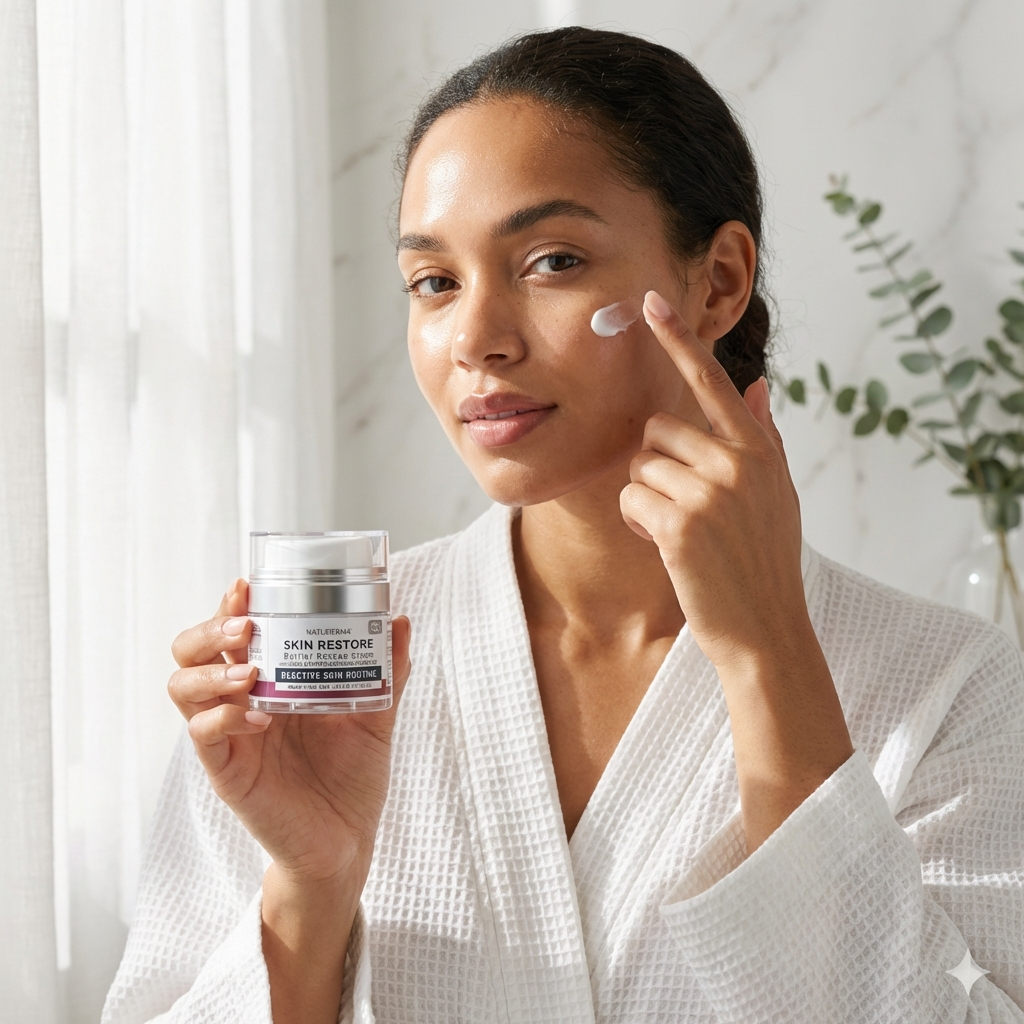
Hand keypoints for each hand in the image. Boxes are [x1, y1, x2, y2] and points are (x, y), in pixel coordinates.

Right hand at [168, 580, 411, 884]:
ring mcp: (229, 736)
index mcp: (270, 680)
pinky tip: (259, 720)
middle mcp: (240, 701)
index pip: (231, 631)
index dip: (231, 604)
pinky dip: (224, 720)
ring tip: (250, 672)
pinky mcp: (227, 771)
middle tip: (246, 625)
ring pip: (183, 687)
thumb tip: (400, 619)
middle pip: (191, 650)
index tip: (248, 584)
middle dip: (209, 628)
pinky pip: (204, 737)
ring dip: (210, 671)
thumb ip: (388, 670)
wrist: (348, 841)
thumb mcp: (376, 715)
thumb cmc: (352, 776)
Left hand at [619, 290, 804, 671]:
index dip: (679, 340)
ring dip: (645, 498)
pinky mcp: (681, 524)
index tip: (651, 302)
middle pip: (658, 428)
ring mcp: (710, 492)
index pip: (713, 381)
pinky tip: (665, 546)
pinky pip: (630, 498)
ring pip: (639, 465)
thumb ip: (764, 437)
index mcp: (759, 450)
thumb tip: (755, 385)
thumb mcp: (777, 494)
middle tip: (680, 505)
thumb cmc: (765, 561)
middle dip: (655, 464)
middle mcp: (737, 462)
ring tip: (679, 531)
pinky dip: (636, 522)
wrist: (766, 630)